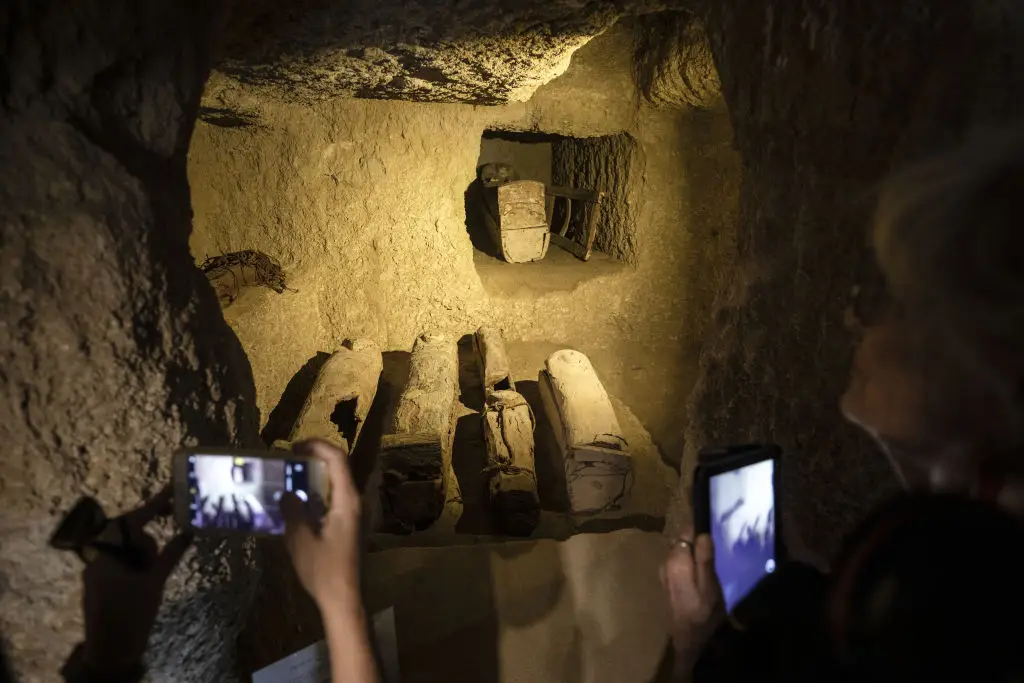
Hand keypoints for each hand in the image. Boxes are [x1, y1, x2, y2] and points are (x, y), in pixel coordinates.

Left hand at [80, 487, 191, 675]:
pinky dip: (137, 566)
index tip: (173, 488)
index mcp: (107, 551)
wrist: (110, 652)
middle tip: (162, 554)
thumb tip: (188, 532)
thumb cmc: (131, 615)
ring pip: (128, 550)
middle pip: (130, 534)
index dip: (156, 503)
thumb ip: (171, 553)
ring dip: (144, 558)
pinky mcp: (99, 582)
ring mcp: (97, 570)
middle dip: (149, 542)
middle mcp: (98, 556)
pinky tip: (146, 579)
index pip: (135, 519)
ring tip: (151, 579)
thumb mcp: (155, 582)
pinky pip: (122, 563)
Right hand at [281, 439, 361, 614]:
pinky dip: (317, 491)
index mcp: (347, 501)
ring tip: (289, 476)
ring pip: (336, 482)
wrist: (344, 598)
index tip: (294, 446)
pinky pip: (334, 497)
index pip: (338, 460)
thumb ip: (293, 512)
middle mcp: (354, 502)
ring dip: (315, 474)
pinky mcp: (348, 524)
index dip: (317, 446)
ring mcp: (353, 513)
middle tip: (289, 458)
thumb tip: (286, 493)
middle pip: (339, 467)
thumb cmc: (324, 571)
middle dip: (315, 457)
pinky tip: (298, 500)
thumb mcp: (300, 541)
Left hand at [661, 526, 724, 672]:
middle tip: (717, 545)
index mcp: (676, 560)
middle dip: (697, 539)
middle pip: (683, 540)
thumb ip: (704, 558)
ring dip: (694, 551)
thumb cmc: (703, 612)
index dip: (700, 528)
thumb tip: (703, 533)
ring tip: (712, 557)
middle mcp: (666, 562)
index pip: (686, 531)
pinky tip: (702, 571)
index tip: (714, 527)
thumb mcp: (710, 585)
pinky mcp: (667, 580)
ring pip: (681, 551)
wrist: (689, 638)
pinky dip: (690, 562)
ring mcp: (664, 571)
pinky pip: (679, 562)